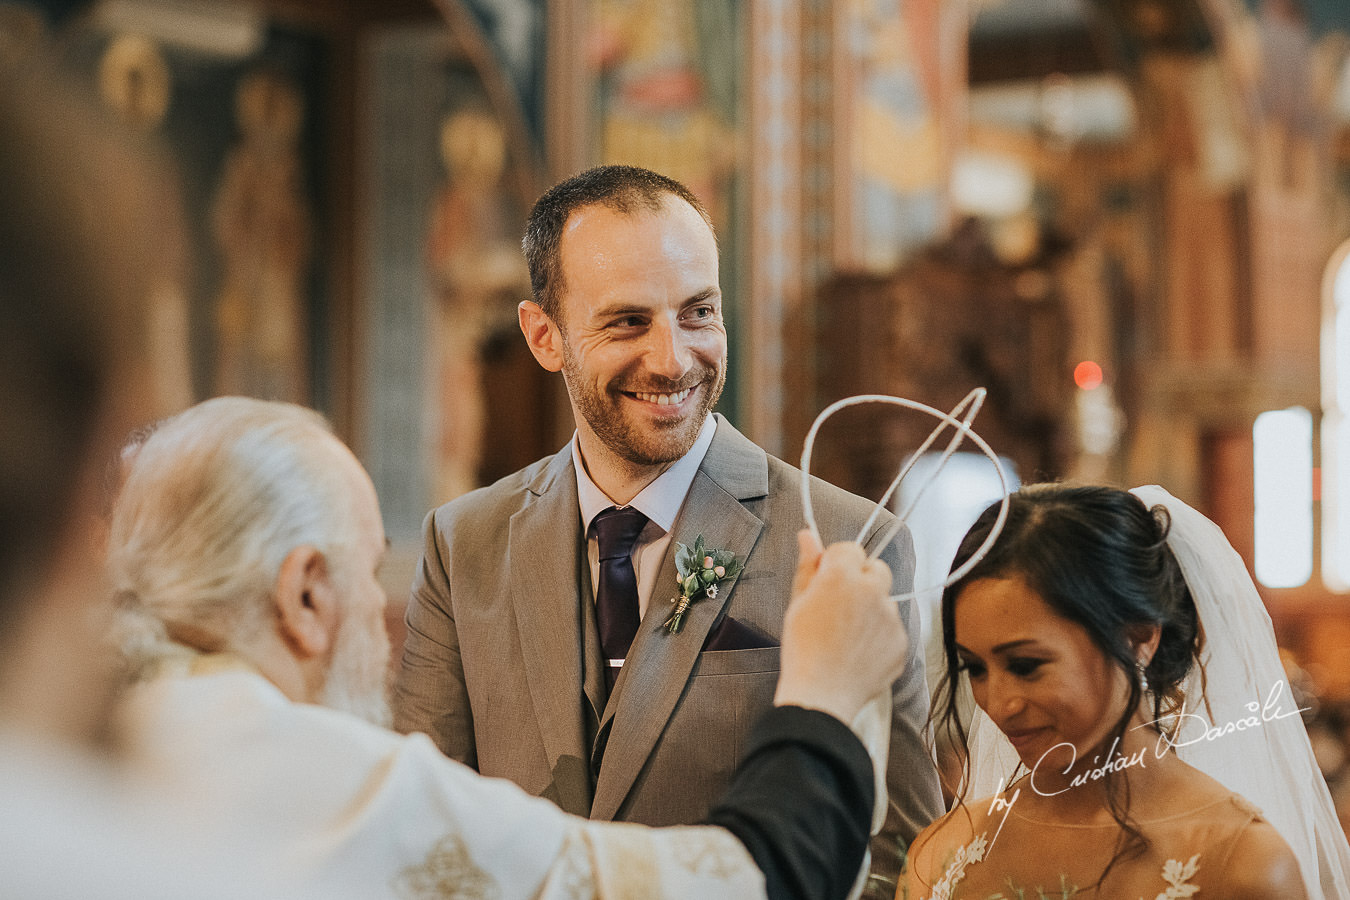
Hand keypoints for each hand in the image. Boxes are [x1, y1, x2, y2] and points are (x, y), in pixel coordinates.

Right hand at [773, 530, 906, 723]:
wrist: (821, 695)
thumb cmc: (803, 648)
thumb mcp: (797, 602)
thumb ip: (808, 565)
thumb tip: (807, 534)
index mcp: (842, 576)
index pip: (850, 548)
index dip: (836, 563)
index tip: (827, 580)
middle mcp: (873, 591)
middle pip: (876, 568)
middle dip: (861, 580)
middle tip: (840, 606)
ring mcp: (891, 617)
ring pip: (885, 600)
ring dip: (871, 610)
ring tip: (846, 637)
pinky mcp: (902, 642)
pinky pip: (892, 629)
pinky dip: (879, 637)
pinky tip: (858, 653)